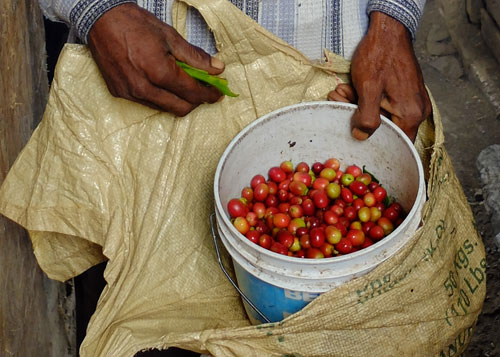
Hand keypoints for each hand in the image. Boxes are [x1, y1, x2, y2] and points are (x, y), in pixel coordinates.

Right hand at [88, 3, 224, 115]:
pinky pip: (148, 103)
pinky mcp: (120, 93)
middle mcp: (143, 88)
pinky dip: (161, 97)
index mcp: (158, 72)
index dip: (209, 94)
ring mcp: (130, 93)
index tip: (218, 92)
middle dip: (196, 101)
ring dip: (179, 100)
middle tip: (205, 91)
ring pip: (164, 108)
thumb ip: (195, 57)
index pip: (192, 93)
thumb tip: (217, 69)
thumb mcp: (170, 36)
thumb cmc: (133, 24)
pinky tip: (164, 84)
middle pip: (180, 108)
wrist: (100, 20)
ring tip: (185, 85)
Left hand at [328, 12, 430, 141]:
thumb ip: (366, 117)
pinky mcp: (403, 94)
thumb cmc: (379, 56)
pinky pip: (384, 105)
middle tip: (342, 102)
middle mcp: (416, 111)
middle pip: (386, 129)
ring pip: (381, 116)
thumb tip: (361, 137)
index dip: (376, 144)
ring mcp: (411, 102)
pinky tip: (352, 88)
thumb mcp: (368, 89)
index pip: (397, 144)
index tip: (357, 136)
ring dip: (359, 107)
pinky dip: (366, 100)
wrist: (388, 31)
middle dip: (360, 118)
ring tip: (344, 91)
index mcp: (410, 114)